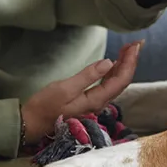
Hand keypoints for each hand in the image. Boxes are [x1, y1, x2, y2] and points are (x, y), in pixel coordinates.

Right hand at [20, 41, 142, 144]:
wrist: (31, 124)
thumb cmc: (45, 106)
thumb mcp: (64, 88)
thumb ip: (87, 76)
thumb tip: (108, 62)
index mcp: (96, 100)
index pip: (121, 79)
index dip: (130, 62)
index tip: (135, 45)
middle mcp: (99, 103)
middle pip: (121, 81)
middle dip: (130, 61)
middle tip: (135, 43)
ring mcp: (94, 103)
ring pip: (115, 83)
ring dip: (123, 66)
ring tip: (127, 49)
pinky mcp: (87, 102)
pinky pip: (107, 86)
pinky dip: (113, 72)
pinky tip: (113, 65)